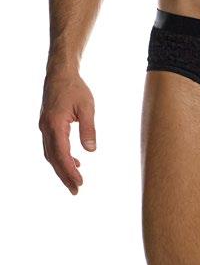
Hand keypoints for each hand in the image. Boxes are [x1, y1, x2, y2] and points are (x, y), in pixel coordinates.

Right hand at [39, 68, 95, 194]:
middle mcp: (46, 128)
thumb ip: (88, 128)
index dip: (70, 171)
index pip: (62, 154)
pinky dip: (60, 156)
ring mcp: (44, 127)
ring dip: (61, 168)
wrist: (59, 74)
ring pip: (50, 154)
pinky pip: (51, 146)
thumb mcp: (87, 107)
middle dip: (64, 175)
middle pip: (53, 159)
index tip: (80, 183)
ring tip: (75, 180)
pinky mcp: (46, 125)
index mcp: (55, 125)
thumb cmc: (75, 88)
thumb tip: (91, 150)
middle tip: (77, 190)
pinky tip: (74, 160)